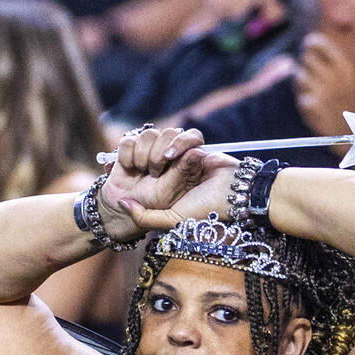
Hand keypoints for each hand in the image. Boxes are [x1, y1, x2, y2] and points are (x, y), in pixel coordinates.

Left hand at [100, 127, 239, 235]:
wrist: (231, 198)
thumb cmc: (203, 210)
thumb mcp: (170, 220)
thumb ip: (144, 218)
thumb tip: (122, 204)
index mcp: (163, 185)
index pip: (140, 163)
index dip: (134, 162)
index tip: (134, 170)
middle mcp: (173, 169)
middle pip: (151, 146)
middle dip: (148, 154)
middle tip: (151, 168)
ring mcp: (187, 156)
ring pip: (167, 137)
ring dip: (163, 146)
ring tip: (165, 159)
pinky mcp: (201, 146)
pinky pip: (188, 134)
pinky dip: (182, 140)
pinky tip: (175, 153)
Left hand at [295, 33, 354, 141]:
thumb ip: (346, 71)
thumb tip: (328, 56)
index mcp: (347, 69)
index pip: (320, 44)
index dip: (313, 43)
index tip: (309, 45)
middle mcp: (333, 77)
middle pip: (308, 58)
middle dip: (307, 63)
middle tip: (310, 70)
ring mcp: (322, 93)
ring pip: (300, 76)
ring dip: (303, 82)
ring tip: (312, 90)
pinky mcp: (314, 109)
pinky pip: (302, 98)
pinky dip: (306, 101)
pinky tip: (314, 107)